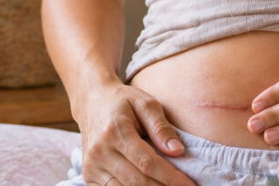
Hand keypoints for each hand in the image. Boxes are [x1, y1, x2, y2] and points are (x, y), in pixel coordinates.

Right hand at [77, 78, 194, 185]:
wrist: (92, 101)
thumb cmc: (123, 101)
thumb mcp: (145, 103)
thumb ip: (161, 127)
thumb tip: (178, 151)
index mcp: (115, 131)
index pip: (148, 163)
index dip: (171, 177)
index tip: (190, 185)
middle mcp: (99, 152)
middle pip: (137, 182)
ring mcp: (91, 166)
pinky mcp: (88, 175)